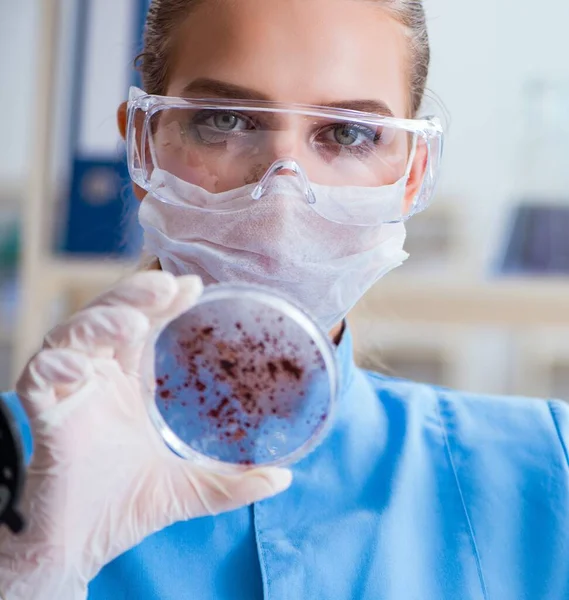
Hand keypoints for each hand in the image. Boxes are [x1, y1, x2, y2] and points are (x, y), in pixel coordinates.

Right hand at [0, 272, 291, 599]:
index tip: (194, 286)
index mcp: (129, 384)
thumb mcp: (188, 489)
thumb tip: (283, 478)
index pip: (144, 328)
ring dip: (100, 321)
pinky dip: (56, 364)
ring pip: (73, 335)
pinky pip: (38, 377)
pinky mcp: (43, 413)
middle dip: (134, 296)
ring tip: (133, 323)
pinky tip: (78, 367)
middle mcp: (99, 378)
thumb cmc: (125, 508)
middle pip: (109, 318)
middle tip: (166, 285)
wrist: (78, 547)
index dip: (164, 303)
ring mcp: (70, 391)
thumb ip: (231, 483)